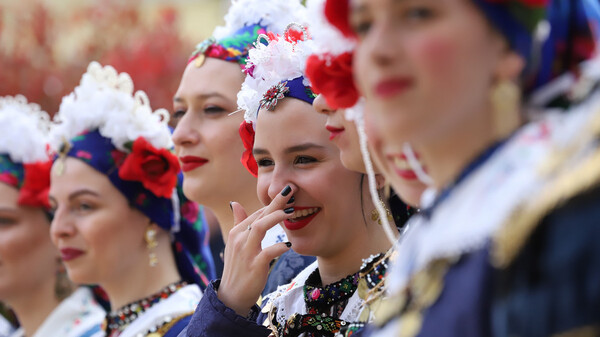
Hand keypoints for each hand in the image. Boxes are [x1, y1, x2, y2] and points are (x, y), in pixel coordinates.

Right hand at [217, 184, 295, 315]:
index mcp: (236, 232)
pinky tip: (289, 246)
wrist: (232, 295)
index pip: (257, 213)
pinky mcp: (255, 265)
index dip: (272, 203)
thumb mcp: (235, 244)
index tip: (287, 195)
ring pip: (260, 227)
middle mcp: (239, 239)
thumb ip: (238, 223)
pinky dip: (279, 247)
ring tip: (291, 212)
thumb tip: (234, 202)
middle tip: (291, 191)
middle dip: (276, 202)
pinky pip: (268, 252)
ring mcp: (246, 252)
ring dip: (276, 217)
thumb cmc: (237, 267)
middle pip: (259, 215)